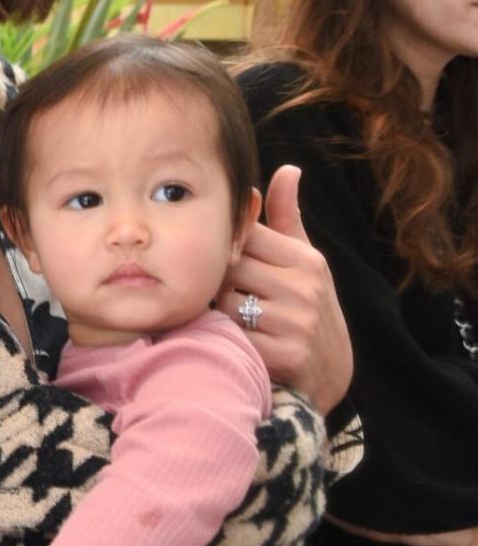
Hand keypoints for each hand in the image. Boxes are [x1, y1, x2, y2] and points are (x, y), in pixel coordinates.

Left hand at [218, 165, 353, 413]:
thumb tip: (288, 169)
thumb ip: (287, 218)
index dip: (227, 250)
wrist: (328, 377)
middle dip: (218, 281)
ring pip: (223, 303)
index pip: (246, 236)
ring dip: (217, 313)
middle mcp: (304, 288)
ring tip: (230, 321)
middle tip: (223, 296)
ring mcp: (295, 322)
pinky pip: (231, 337)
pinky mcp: (284, 355)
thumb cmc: (305, 310)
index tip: (225, 264)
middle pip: (230, 268)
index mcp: (307, 260)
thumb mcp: (304, 263)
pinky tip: (236, 344)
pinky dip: (226, 340)